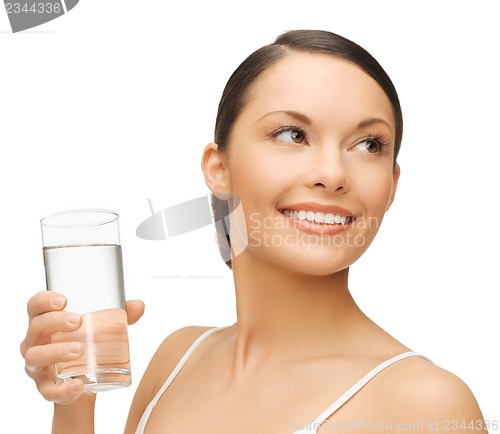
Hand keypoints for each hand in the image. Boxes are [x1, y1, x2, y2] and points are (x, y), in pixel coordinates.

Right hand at [20, 291, 144, 404]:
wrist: (85, 382)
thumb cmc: (88, 345)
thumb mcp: (104, 328)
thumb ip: (122, 315)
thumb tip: (138, 306)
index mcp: (46, 322)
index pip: (35, 306)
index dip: (44, 300)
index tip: (63, 300)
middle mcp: (36, 342)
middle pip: (36, 327)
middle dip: (55, 322)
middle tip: (78, 321)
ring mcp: (37, 366)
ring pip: (35, 357)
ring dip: (56, 351)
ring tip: (79, 349)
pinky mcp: (45, 388)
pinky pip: (48, 390)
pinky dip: (62, 389)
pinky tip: (78, 385)